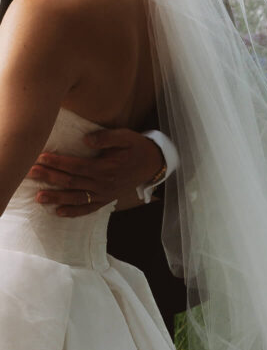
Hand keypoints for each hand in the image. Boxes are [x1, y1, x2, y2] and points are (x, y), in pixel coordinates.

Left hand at [28, 128, 164, 216]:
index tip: (41, 157)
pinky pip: (88, 209)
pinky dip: (73, 212)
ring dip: (56, 197)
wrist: (152, 164)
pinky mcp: (106, 200)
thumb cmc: (136, 147)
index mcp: (106, 168)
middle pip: (72, 182)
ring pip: (76, 198)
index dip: (58, 162)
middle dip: (50, 177)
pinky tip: (58, 212)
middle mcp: (103, 184)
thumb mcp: (125, 137)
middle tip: (31, 173)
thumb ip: (106, 137)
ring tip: (38, 197)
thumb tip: (86, 139)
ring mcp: (104, 194)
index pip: (76, 166)